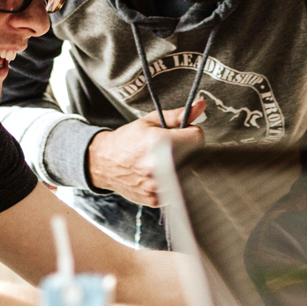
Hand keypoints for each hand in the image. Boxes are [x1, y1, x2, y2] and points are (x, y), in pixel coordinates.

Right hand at [86, 99, 204, 205]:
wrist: (105, 162)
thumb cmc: (128, 139)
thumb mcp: (150, 121)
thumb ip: (178, 115)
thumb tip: (201, 105)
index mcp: (158, 143)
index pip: (197, 138)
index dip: (190, 133)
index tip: (181, 134)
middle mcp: (159, 167)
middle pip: (195, 157)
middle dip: (186, 150)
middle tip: (170, 148)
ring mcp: (157, 186)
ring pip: (187, 174)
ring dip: (180, 167)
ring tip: (163, 161)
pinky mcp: (156, 199)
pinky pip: (177, 189)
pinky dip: (172, 181)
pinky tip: (158, 175)